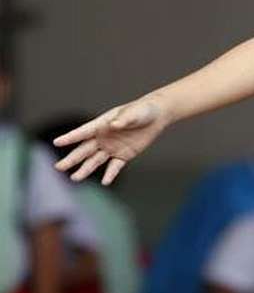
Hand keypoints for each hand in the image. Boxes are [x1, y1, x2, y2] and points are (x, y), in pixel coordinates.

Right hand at [53, 93, 172, 184]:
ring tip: (75, 178)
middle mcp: (103, 137)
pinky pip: (114, 166)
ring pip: (95, 161)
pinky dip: (110, 174)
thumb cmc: (143, 110)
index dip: (71, 137)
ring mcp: (112, 148)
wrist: (157, 116)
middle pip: (84, 150)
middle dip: (72, 159)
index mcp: (102, 124)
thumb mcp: (135, 113)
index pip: (83, 132)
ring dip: (85, 169)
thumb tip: (114, 124)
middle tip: (58, 167)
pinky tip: (106, 182)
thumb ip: (124, 119)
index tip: (57, 142)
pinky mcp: (123, 156)